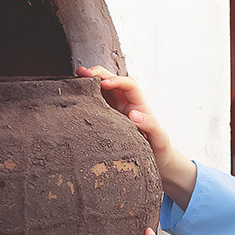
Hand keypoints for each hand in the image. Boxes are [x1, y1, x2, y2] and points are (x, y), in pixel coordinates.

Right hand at [75, 67, 196, 208]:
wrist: (156, 161)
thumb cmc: (159, 149)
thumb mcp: (160, 139)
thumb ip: (151, 126)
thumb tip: (133, 113)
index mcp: (139, 104)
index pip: (129, 85)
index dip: (117, 81)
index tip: (105, 84)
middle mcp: (126, 103)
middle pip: (112, 81)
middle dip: (98, 74)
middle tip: (82, 73)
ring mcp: (114, 110)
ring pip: (101, 90)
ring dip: (89, 83)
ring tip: (75, 78)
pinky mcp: (105, 119)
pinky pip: (95, 104)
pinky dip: (86, 98)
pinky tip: (75, 97)